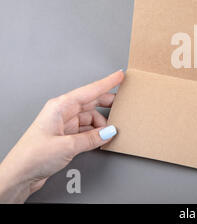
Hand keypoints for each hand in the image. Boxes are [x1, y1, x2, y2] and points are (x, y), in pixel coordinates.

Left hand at [0, 70, 123, 202]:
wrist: (20, 174)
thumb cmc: (33, 155)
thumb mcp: (68, 145)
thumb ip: (92, 138)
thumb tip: (109, 131)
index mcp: (60, 106)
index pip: (89, 90)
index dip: (107, 83)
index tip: (119, 76)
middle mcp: (62, 112)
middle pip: (91, 102)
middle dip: (107, 103)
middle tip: (123, 104)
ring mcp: (64, 124)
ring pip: (90, 117)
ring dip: (101, 125)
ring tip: (110, 132)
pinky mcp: (65, 136)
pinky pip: (86, 129)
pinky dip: (95, 133)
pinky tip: (101, 139)